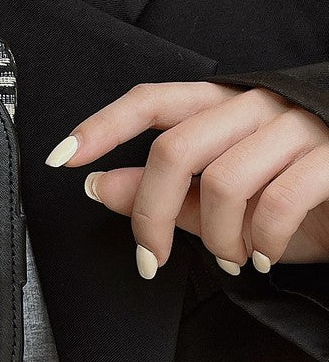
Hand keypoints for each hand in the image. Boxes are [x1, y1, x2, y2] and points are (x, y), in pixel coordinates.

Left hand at [46, 83, 328, 277]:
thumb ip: (161, 192)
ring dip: (216, 238)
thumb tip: (98, 186)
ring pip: (222, 180)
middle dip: (151, 214)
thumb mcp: (218, 203)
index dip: (104, 125)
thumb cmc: (295, 203)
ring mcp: (298, 125)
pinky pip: (275, 200)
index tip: (64, 158)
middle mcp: (256, 105)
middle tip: (150, 256)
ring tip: (229, 261)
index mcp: (222, 107)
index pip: (152, 100)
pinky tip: (260, 258)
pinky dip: (259, 242)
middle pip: (175, 149)